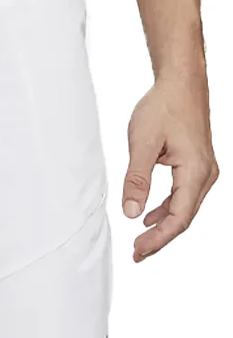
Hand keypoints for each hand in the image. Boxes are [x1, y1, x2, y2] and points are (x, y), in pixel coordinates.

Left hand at [123, 76, 217, 262]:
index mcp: (195, 171)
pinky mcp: (196, 165)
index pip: (179, 218)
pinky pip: (184, 195)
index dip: (158, 240)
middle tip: (136, 254)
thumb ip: (136, 180)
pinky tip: (150, 216)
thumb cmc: (162, 107)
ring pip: (185, 208)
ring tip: (140, 240)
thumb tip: (131, 213)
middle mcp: (206, 175)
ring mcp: (204, 170)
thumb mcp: (142, 144)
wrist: (180, 83)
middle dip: (160, 238)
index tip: (138, 252)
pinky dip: (167, 209)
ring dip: (163, 225)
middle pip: (184, 218)